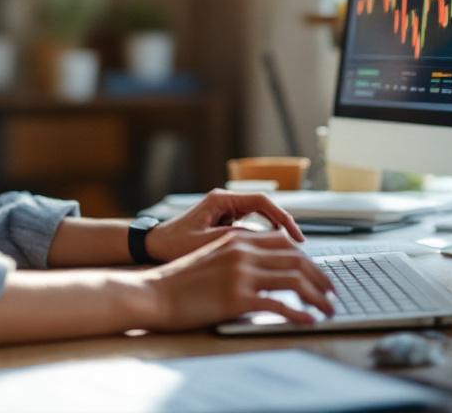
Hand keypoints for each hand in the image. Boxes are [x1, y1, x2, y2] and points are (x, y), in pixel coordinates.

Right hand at [141, 229, 334, 328]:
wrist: (154, 293)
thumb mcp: (212, 257)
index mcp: (238, 240)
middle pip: (296, 260)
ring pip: (294, 281)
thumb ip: (240, 258)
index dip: (308, 259)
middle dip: (321, 278)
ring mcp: (241, 274)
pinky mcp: (237, 298)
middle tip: (332, 294)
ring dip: (318, 297)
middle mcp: (243, 252)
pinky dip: (299, 314)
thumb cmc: (180, 281)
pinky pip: (279, 305)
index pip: (285, 244)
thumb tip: (267, 271)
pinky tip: (308, 321)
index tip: (319, 274)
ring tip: (328, 309)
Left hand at [143, 188, 304, 262]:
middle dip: (282, 225)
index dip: (282, 217)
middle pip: (264, 207)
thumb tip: (267, 241)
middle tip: (299, 244)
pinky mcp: (224, 222)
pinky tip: (270, 253)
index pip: (261, 201)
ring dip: (274, 232)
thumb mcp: (206, 243)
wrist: (153, 246)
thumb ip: (236, 239)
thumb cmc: (173, 244)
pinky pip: (250, 226)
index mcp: (220, 200)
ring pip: (259, 217)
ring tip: (288, 251)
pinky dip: (262, 237)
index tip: (295, 236)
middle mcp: (225, 201)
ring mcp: (225, 210)